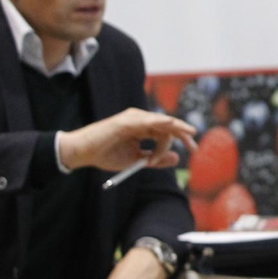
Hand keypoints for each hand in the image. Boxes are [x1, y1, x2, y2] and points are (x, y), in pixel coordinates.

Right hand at [60, 108, 197, 171]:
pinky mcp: (125, 121)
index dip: (182, 139)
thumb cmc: (106, 154)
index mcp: (143, 128)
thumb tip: (177, 158)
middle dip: (183, 134)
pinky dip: (158, 122)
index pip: (168, 130)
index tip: (193, 150)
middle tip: (194, 147)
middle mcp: (141, 120)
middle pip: (168, 125)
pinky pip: (146, 121)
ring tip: (169, 148)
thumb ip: (156, 159)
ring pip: (160, 124)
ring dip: (166, 140)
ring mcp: (133, 119)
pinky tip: (169, 124)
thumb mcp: (136, 160)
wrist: (83, 153)